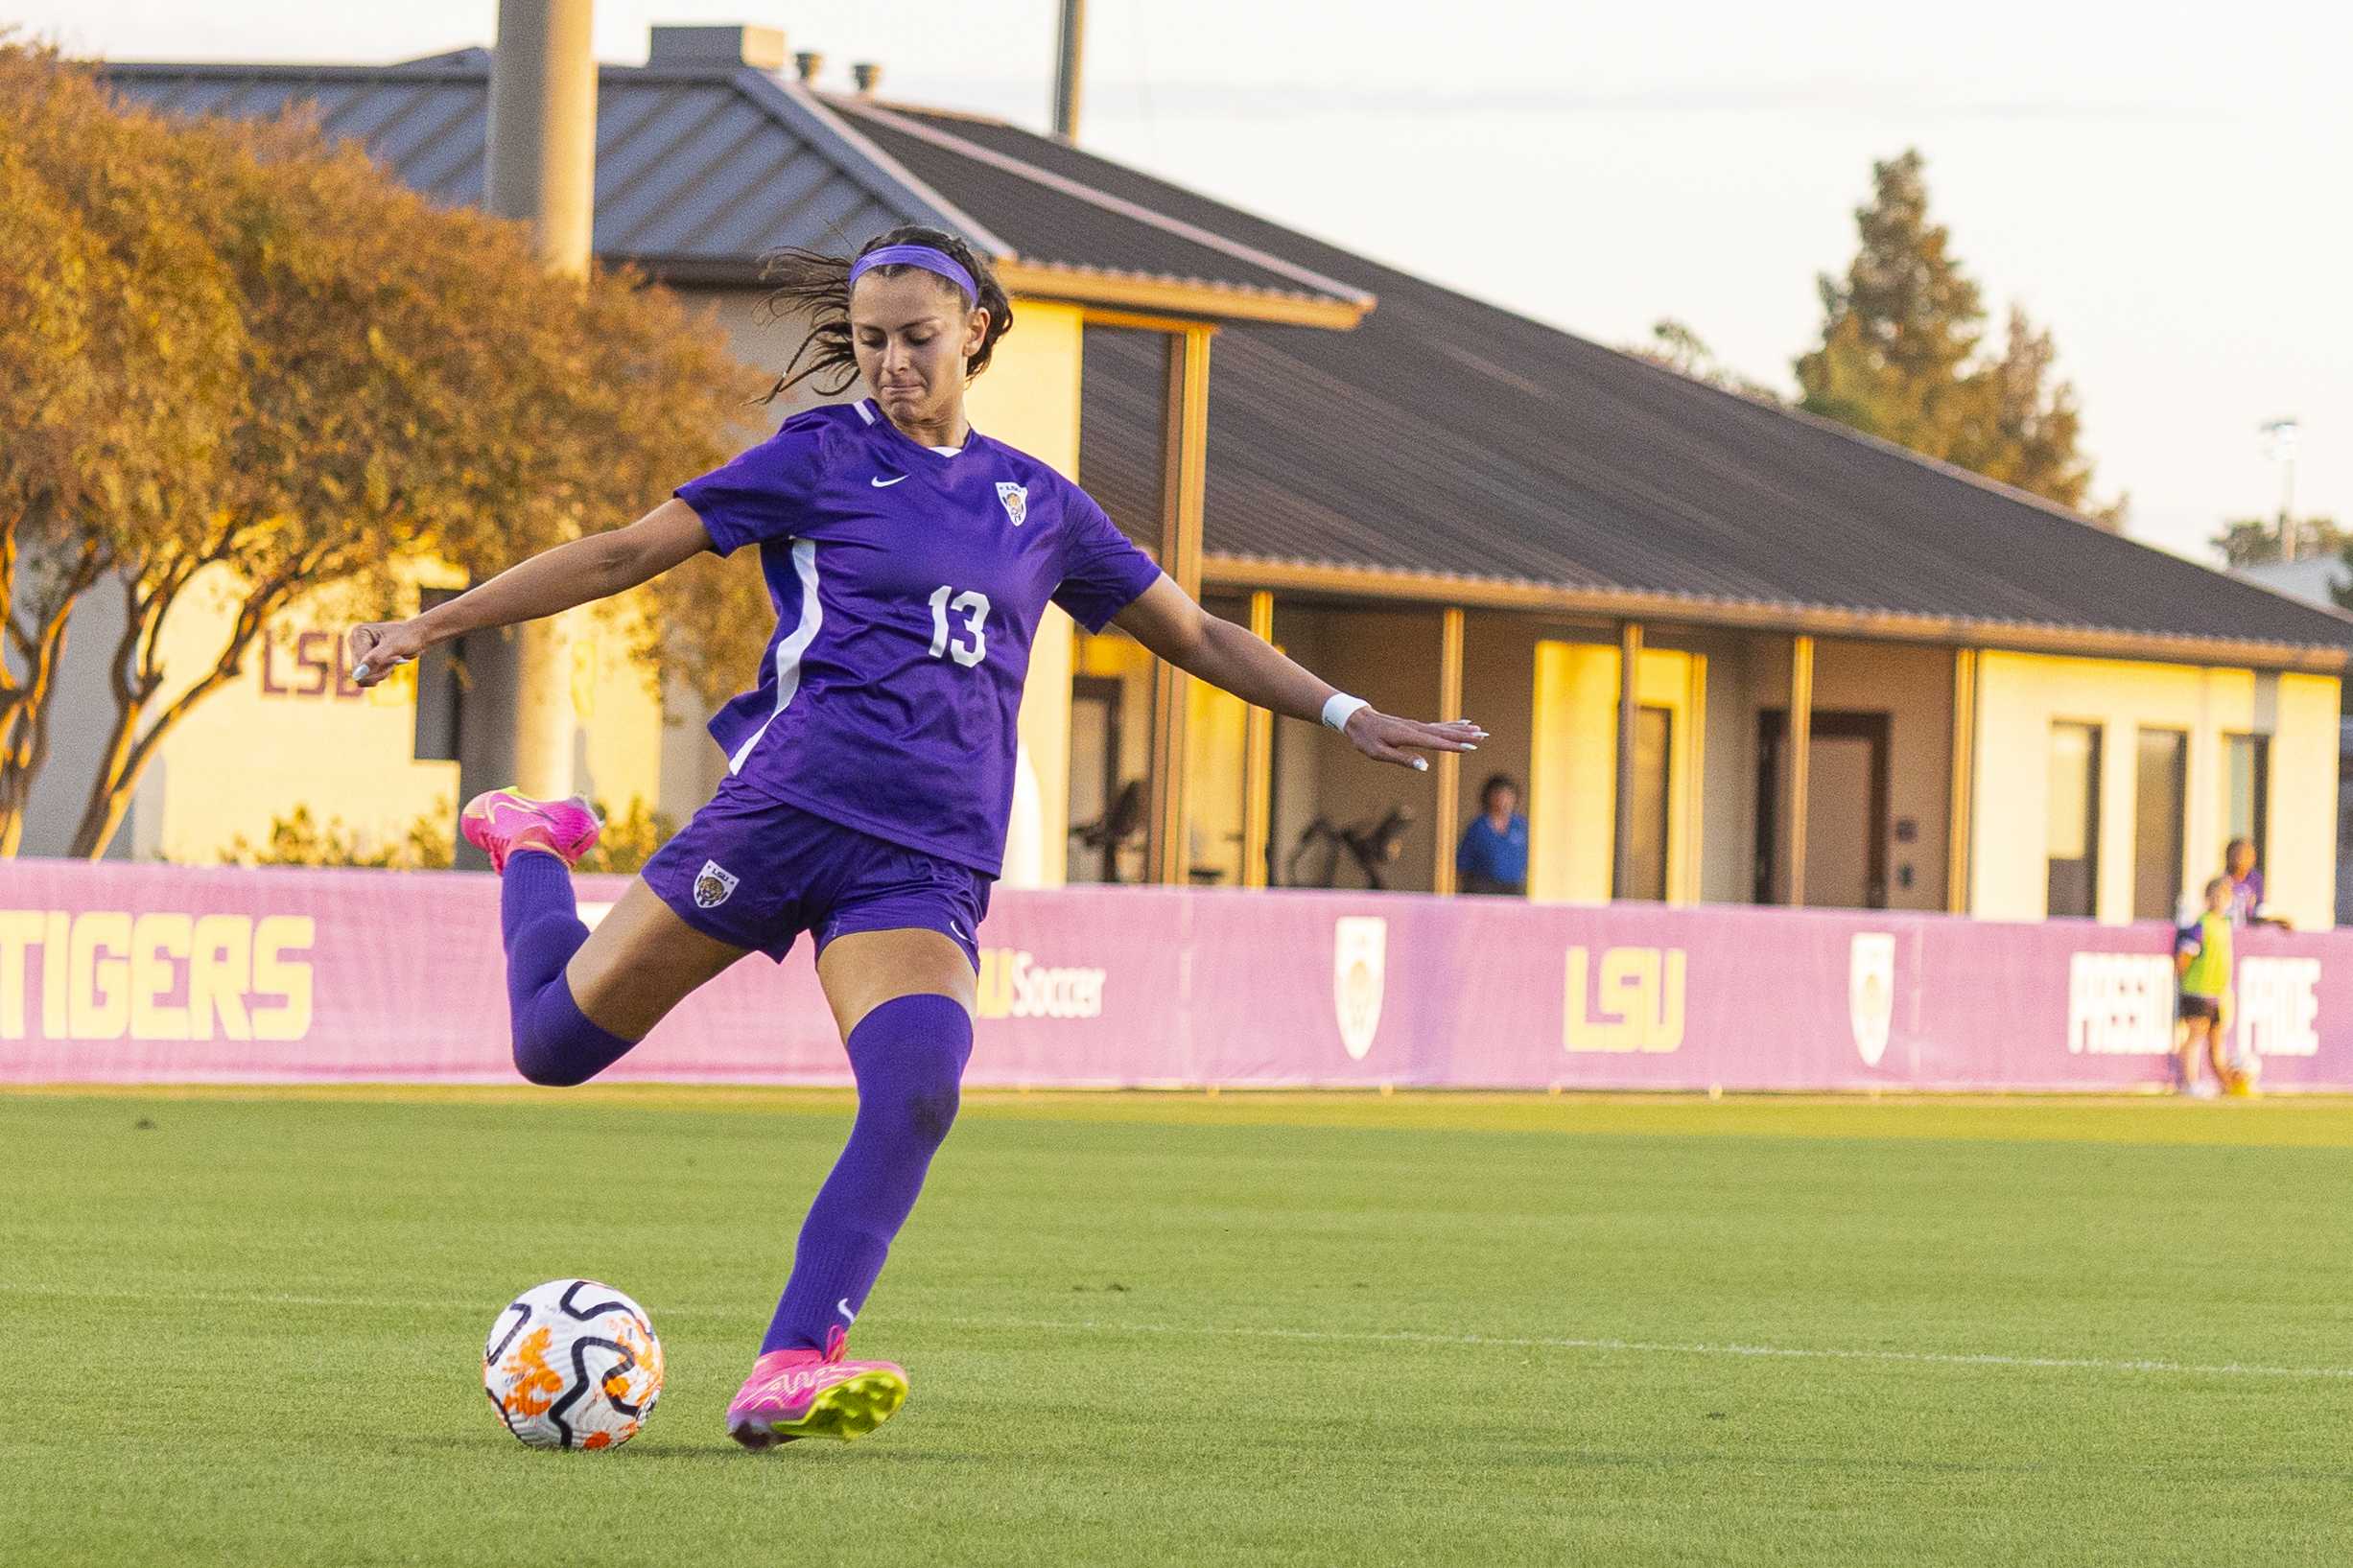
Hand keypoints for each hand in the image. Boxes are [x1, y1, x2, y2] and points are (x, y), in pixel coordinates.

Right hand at [346, 619, 427, 687]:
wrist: (417, 637)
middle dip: (381, 670)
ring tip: (394, 660)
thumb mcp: (393, 646)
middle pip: (359, 673)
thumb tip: (357, 675)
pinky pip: (368, 678)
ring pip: (364, 678)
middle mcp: (354, 642)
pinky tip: (390, 664)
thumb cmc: (407, 637)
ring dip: (382, 673)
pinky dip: (381, 674)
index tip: (396, 655)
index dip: (379, 666)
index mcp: (358, 633)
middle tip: (396, 659)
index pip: (359, 664)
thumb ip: (375, 659)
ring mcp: (358, 652)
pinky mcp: (364, 661)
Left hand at [1342, 710, 1485, 771]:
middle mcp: (1415, 728)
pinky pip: (1437, 726)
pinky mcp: (1416, 726)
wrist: (1359, 720)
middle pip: (1444, 733)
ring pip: (1443, 728)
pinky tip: (1463, 723)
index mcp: (1408, 736)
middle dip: (1464, 736)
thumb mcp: (1379, 754)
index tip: (1471, 746)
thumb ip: (1403, 759)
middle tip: (1483, 736)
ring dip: (1462, 730)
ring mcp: (1416, 726)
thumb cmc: (1367, 739)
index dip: (1454, 745)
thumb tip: (1424, 766)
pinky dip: (1452, 725)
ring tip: (1480, 730)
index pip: (1435, 742)